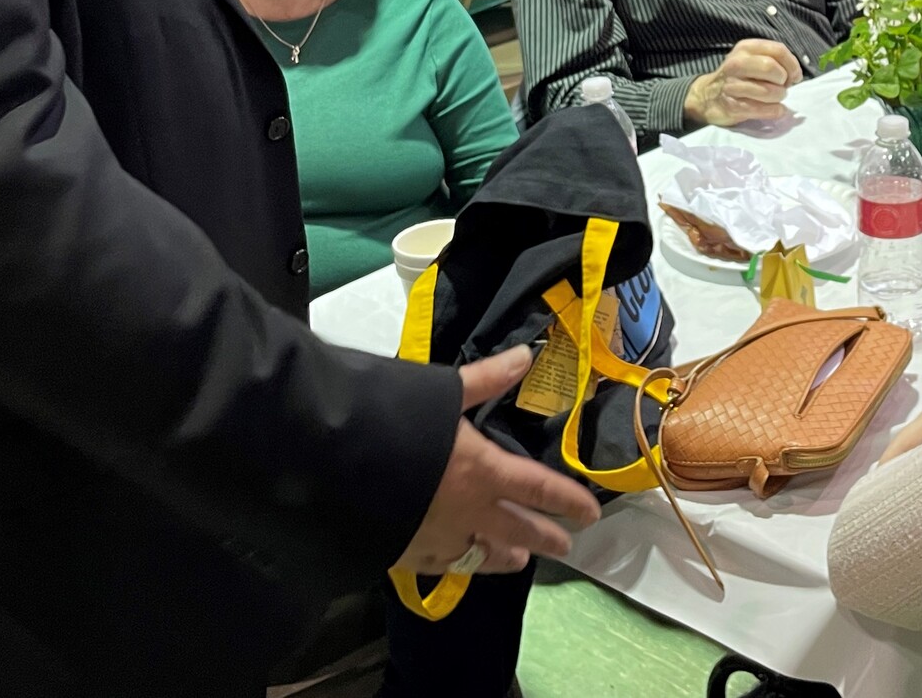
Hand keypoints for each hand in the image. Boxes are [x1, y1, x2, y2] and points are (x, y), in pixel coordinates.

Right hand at [395, 348, 601, 576]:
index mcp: (483, 471)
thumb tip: (527, 356)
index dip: (568, 501)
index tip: (590, 514)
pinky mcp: (404, 554)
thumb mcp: (443, 392)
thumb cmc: (393, 419)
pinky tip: (457, 562)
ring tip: (518, 560)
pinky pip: (440, 565)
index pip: (539, 489)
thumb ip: (487, 379)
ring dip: (504, 557)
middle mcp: (467, 512)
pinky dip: (456, 564)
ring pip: (482, 556)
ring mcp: (436, 538)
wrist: (331, 461)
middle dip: (545, 536)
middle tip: (566, 546)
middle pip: (518, 530)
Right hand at [682, 39, 804, 126]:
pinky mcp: (733, 106)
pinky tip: (774, 109)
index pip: (778, 50)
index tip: (794, 75)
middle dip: (783, 81)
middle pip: (772, 69)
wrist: (708, 96)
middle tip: (782, 86)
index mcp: (746, 48)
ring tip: (775, 98)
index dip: (792, 64)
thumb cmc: (739, 77)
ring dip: (779, 97)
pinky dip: (775, 111)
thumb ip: (774, 60)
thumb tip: (795, 74)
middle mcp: (737, 64)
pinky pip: (764, 110)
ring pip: (770, 92)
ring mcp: (733, 85)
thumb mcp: (752, 59)